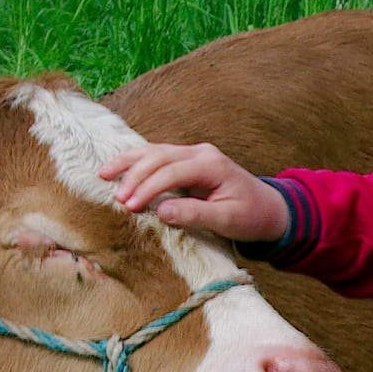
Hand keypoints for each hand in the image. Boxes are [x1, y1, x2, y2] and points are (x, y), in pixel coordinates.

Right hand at [98, 143, 290, 242]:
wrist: (269, 209)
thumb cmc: (250, 216)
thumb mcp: (227, 220)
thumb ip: (196, 214)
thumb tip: (162, 211)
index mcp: (212, 164)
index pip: (172, 171)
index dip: (148, 187)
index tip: (130, 206)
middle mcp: (201, 153)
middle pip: (159, 156)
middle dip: (135, 176)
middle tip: (117, 199)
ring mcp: (194, 154)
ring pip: (154, 151)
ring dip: (129, 163)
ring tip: (103, 174)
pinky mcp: (188, 161)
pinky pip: (158, 157)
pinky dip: (136, 162)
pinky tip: (118, 168)